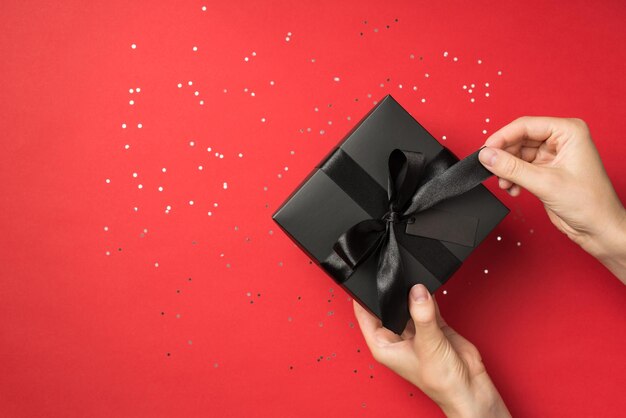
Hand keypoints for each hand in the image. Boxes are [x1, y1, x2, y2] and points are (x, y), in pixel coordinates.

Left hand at [354, 284, 510, 417]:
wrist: (468, 388)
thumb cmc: (441, 382)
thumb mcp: (428, 345)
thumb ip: (422, 316)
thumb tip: (417, 292)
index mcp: (383, 345)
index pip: (364, 315)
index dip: (363, 298)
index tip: (369, 280)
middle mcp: (396, 337)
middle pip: (386, 307)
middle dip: (391, 294)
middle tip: (396, 276)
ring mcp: (414, 330)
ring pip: (406, 304)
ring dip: (411, 293)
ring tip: (414, 281)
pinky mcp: (432, 325)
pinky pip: (425, 304)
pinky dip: (427, 296)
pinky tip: (428, 287)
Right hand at [478, 117, 625, 280]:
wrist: (598, 228)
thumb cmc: (590, 203)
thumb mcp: (545, 182)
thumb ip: (512, 168)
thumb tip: (487, 155)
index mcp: (568, 132)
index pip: (526, 126)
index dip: (503, 137)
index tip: (486, 150)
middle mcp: (560, 140)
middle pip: (519, 139)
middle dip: (504, 157)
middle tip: (491, 168)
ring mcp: (552, 155)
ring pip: (516, 155)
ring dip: (507, 170)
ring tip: (506, 184)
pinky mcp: (545, 170)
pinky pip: (519, 168)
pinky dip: (512, 178)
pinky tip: (514, 189)